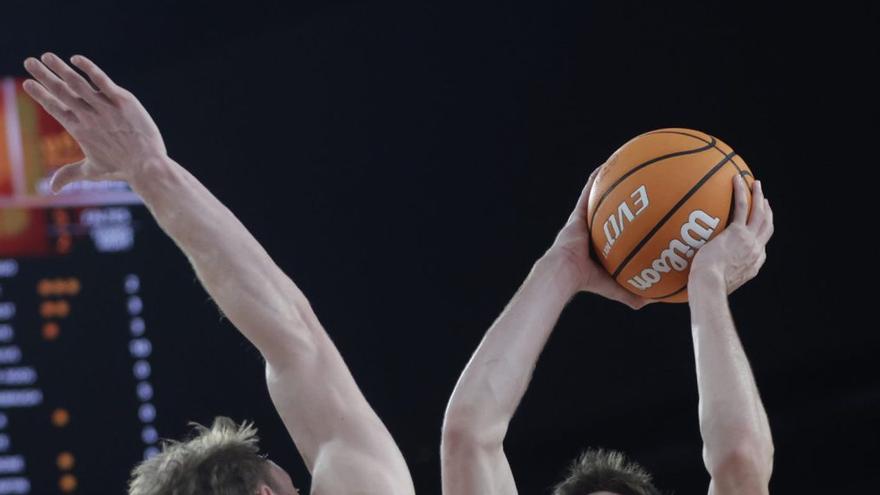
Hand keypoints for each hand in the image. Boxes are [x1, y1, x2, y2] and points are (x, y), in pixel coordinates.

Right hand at [22, 53, 166, 191]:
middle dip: (43, 76)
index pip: (55, 108)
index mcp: (79, 129)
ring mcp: (105, 108)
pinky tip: (77, 59)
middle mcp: (89, 117)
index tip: (27, 83)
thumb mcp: (92, 170)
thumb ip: (69, 174)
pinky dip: (89, 69)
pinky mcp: (123, 101)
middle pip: (61, 92)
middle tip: (28, 61)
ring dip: (60, 69)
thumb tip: (52, 189)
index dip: (40, 95)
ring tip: (46, 56)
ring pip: (78, 84)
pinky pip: (103, 81)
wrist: (147, 167)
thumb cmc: (121, 169)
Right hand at [545, 166, 652, 308]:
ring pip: (600, 198)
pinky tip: (606, 165)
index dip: (629, 223)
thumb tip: (657, 299)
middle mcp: (594, 231)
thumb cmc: (586, 281)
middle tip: (640, 188)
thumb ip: (634, 294)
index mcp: (602, 247)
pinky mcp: (578, 213)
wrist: (564, 273)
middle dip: (624, 199)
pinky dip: (596, 178)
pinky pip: (588, 192)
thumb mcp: (616, 288)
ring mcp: (585, 221)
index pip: (619, 233)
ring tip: (625, 167)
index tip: (645, 214)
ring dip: (610, 182)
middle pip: (611, 211)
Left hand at [690, 175, 773, 292]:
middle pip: (766, 226)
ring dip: (758, 196)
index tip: (760, 224)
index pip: (761, 245)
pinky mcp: (737, 232)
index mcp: (753, 264)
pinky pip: (742, 206)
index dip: (762, 232)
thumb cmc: (706, 289)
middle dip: (767, 211)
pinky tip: (737, 179)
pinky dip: (741, 191)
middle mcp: (755, 251)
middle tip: (764, 199)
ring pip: (759, 213)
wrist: (709, 286)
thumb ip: (715, 275)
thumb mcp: (716, 283)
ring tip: (755, 183)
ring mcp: (748, 241)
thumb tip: (699, 276)